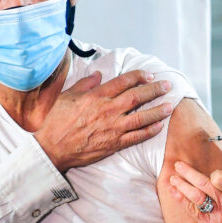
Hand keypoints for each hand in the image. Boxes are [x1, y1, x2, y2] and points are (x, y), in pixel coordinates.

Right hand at [35, 70, 172, 171]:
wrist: (52, 148)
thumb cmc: (56, 121)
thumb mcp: (67, 96)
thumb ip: (85, 84)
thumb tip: (98, 74)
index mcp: (96, 96)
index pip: (123, 82)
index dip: (139, 76)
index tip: (149, 74)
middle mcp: (107, 110)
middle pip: (137, 97)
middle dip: (155, 90)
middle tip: (168, 86)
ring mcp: (112, 128)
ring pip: (141, 117)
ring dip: (157, 111)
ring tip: (170, 106)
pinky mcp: (114, 144)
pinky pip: (136, 137)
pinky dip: (149, 131)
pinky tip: (159, 126)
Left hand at [168, 161, 221, 222]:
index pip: (220, 178)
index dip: (211, 173)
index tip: (209, 172)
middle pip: (204, 185)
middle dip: (189, 173)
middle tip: (178, 166)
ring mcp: (217, 216)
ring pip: (195, 197)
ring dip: (182, 186)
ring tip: (173, 178)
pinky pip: (192, 210)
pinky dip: (181, 199)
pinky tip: (174, 191)